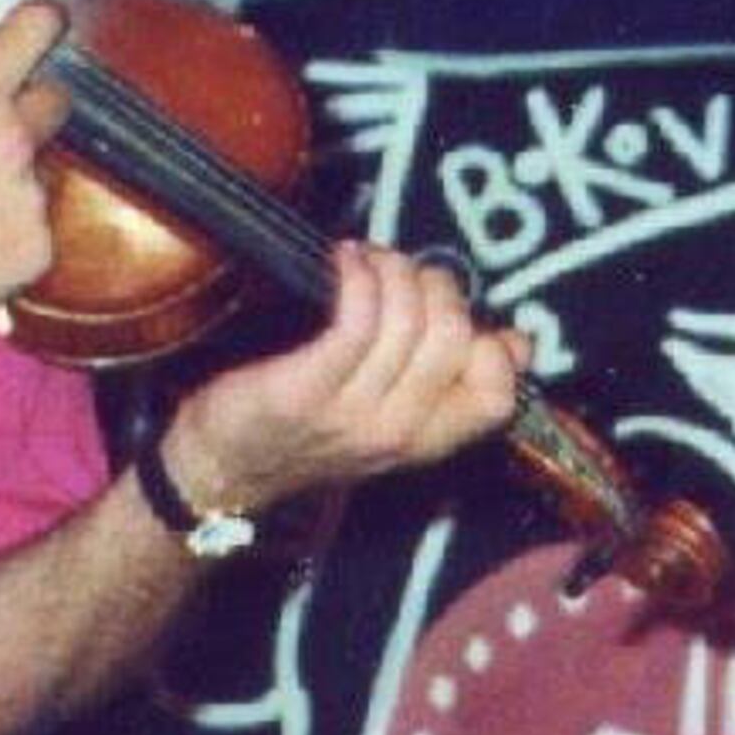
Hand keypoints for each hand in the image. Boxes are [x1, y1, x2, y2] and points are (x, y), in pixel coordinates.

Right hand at [0, 0, 67, 359]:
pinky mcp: (36, 251)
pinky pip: (34, 235)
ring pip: (36, 180)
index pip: (31, 34)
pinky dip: (7, 242)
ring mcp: (28, 200)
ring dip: (8, 190)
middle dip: (29, 114)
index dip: (41, 24)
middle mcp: (10, 142)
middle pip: (53, 105)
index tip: (47, 23)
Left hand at [160, 241, 524, 519]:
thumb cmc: (304, 435)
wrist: (222, 473)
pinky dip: (358, 276)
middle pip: (454, 338)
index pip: (495, 397)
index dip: (494, 346)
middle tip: (403, 272)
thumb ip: (444, 387)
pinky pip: (356, 318)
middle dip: (435, 285)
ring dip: (392, 270)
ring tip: (368, 261)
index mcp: (424, 441)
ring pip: (408, 321)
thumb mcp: (389, 423)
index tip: (463, 315)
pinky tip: (344, 263)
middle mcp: (397, 431)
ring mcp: (353, 413)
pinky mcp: (307, 389)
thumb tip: (512, 341)